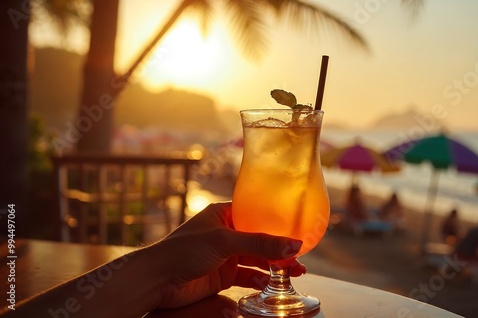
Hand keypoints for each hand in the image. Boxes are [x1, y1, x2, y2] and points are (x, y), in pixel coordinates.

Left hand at [148, 202, 305, 308]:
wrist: (157, 280)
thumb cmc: (183, 250)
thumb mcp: (224, 241)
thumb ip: (259, 243)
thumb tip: (293, 244)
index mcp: (224, 214)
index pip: (256, 214)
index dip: (277, 221)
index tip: (297, 228)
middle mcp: (226, 233)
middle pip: (260, 238)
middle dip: (280, 247)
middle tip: (300, 255)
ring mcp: (225, 255)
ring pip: (256, 258)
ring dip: (274, 265)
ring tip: (296, 271)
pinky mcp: (223, 275)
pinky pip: (248, 275)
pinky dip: (261, 279)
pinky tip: (272, 282)